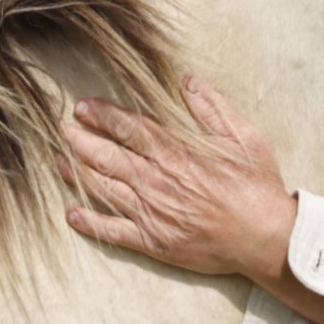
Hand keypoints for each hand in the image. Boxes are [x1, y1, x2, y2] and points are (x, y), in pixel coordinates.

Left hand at [59, 75, 297, 283]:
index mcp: (178, 153)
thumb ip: (214, 109)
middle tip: (60, 128)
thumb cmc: (259, 189)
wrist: (266, 238)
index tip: (83, 107)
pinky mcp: (153, 241)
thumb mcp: (246, 139)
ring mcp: (152, 212)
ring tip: (57, 160)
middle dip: (79, 139)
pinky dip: (89, 221)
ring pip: (102, 188)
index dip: (102, 116)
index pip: (129, 128)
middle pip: (106, 155)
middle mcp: (157, 181)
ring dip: (75, 172)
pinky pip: (113, 230)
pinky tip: (71, 213)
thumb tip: (188, 82)